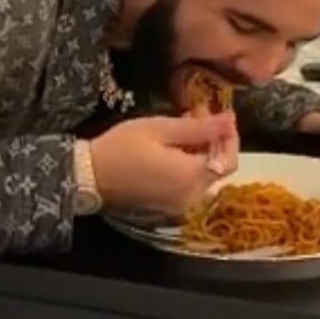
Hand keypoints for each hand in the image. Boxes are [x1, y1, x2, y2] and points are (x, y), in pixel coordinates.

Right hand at [90, 113, 239, 213]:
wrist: (88, 177)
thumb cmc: (122, 147)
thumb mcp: (160, 129)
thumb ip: (199, 127)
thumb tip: (231, 120)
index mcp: (192, 177)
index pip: (229, 158)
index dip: (230, 135)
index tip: (222, 113)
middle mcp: (192, 196)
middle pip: (219, 167)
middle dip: (215, 139)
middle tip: (198, 112)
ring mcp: (181, 204)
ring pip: (205, 174)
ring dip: (202, 150)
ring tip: (184, 125)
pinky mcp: (169, 205)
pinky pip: (190, 183)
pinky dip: (190, 164)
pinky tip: (175, 147)